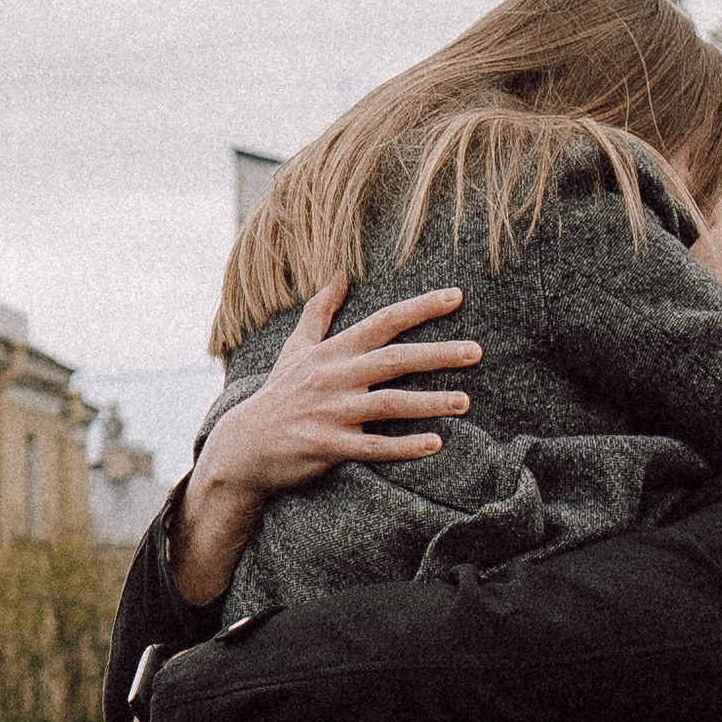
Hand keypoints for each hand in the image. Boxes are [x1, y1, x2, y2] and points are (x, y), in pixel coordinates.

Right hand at [172, 277, 480, 602]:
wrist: (245, 445)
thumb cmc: (278, 395)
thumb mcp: (296, 348)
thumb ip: (320, 312)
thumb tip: (341, 274)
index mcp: (333, 351)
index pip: (383, 322)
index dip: (420, 307)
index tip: (456, 296)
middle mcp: (334, 377)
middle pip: (394, 360)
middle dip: (438, 354)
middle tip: (477, 351)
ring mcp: (332, 412)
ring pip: (389, 404)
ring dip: (430, 402)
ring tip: (465, 402)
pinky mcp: (329, 446)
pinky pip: (374, 446)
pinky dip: (405, 446)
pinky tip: (435, 444)